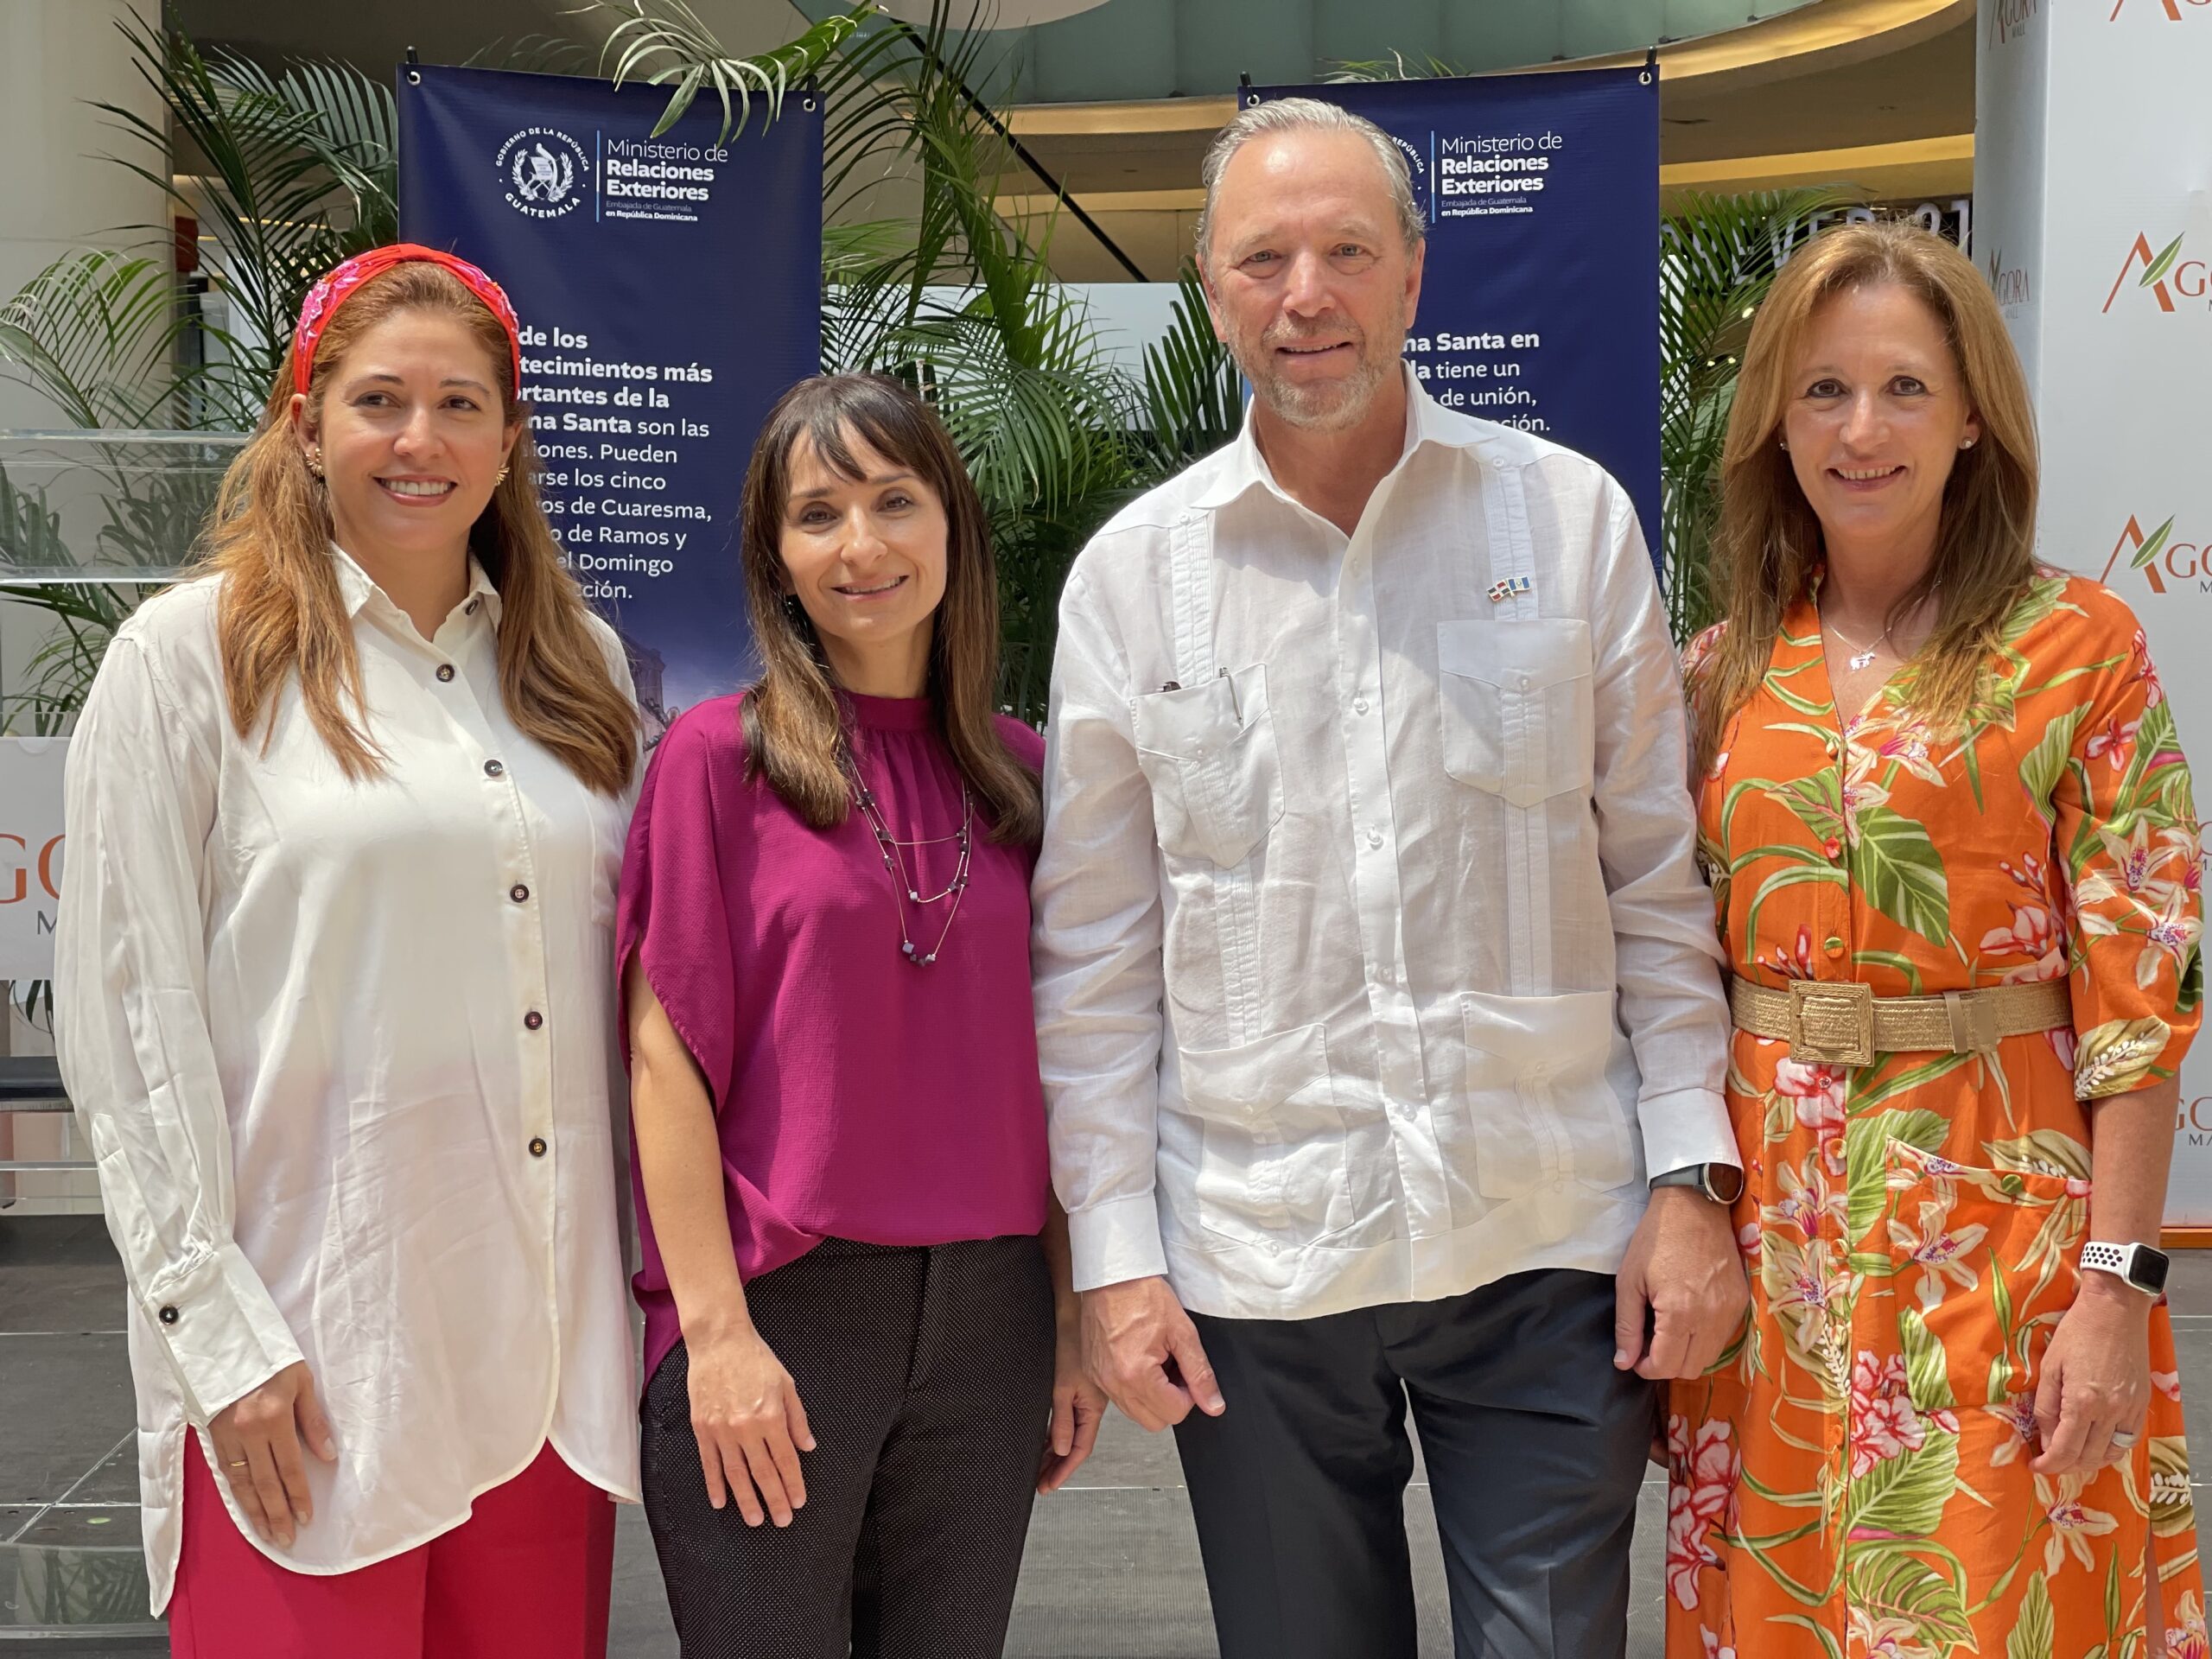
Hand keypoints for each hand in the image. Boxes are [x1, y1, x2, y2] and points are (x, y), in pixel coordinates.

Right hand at [208, 1360, 336, 1548]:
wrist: (221, 1340)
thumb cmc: (269, 1356)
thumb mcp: (301, 1380)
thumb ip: (313, 1420)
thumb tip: (328, 1455)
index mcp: (273, 1417)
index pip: (289, 1467)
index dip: (298, 1495)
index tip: (306, 1518)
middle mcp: (247, 1432)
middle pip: (264, 1483)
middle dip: (276, 1514)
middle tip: (286, 1539)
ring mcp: (226, 1436)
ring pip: (242, 1483)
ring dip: (255, 1512)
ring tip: (266, 1534)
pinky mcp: (211, 1435)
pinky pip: (225, 1472)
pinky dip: (235, 1494)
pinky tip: (244, 1508)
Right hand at [685, 1321, 814, 1526]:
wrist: (719, 1341)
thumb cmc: (756, 1359)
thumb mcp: (786, 1384)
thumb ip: (797, 1419)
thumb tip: (807, 1447)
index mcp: (770, 1416)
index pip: (785, 1459)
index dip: (793, 1483)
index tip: (798, 1501)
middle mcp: (745, 1427)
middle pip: (762, 1472)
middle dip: (774, 1499)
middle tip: (782, 1521)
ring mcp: (721, 1429)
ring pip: (735, 1474)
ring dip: (746, 1500)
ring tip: (755, 1520)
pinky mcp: (702, 1427)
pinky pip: (709, 1463)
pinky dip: (714, 1484)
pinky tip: (721, 1501)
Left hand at [1039, 1306, 1109, 1492]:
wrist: (1076, 1316)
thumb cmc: (1073, 1343)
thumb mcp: (1063, 1386)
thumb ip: (1062, 1419)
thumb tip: (1060, 1448)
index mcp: (1092, 1408)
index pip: (1078, 1449)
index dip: (1063, 1470)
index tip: (1049, 1485)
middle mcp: (1090, 1406)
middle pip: (1073, 1445)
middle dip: (1057, 1466)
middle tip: (1041, 1483)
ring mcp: (1085, 1397)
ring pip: (1069, 1433)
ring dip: (1054, 1451)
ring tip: (1039, 1467)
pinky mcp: (1077, 1387)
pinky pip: (1067, 1418)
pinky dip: (1056, 1432)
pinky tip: (1046, 1440)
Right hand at [1079, 1275, 1225, 1431]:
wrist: (1111, 1275)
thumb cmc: (1141, 1294)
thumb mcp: (1182, 1331)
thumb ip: (1200, 1372)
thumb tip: (1213, 1403)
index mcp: (1136, 1374)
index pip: (1174, 1413)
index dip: (1189, 1395)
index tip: (1186, 1372)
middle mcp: (1113, 1382)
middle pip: (1154, 1421)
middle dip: (1171, 1401)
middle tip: (1173, 1368)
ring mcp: (1100, 1380)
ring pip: (1135, 1413)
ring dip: (1152, 1396)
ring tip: (1155, 1362)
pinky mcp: (1093, 1374)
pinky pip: (1119, 1398)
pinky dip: (1134, 1388)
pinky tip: (1139, 1361)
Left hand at [1614, 1185, 1749, 1380]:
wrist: (1694, 1206)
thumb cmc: (1655, 1240)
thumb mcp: (1629, 1281)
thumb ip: (1627, 1326)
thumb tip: (1624, 1363)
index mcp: (1678, 1312)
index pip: (1667, 1365)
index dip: (1647, 1369)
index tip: (1636, 1359)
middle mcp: (1710, 1317)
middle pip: (1690, 1368)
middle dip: (1667, 1365)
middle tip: (1650, 1347)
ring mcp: (1730, 1310)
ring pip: (1710, 1357)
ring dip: (1687, 1355)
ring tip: (1668, 1334)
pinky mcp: (1741, 1302)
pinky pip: (1723, 1338)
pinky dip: (1705, 1340)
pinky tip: (1689, 1321)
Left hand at [2032, 1277, 2153, 1476]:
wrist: (2115, 1311)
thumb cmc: (2076, 1332)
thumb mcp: (2049, 1366)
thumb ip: (2045, 1405)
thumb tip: (2044, 1436)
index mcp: (2082, 1402)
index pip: (2064, 1449)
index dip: (2048, 1464)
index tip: (2036, 1467)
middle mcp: (2109, 1412)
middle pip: (2088, 1457)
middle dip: (2065, 1465)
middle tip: (2049, 1462)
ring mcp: (2129, 1410)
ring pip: (2111, 1453)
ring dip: (2089, 1461)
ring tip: (2071, 1457)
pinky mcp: (2141, 1405)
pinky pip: (2128, 1439)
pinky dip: (2111, 1449)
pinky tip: (2097, 1445)